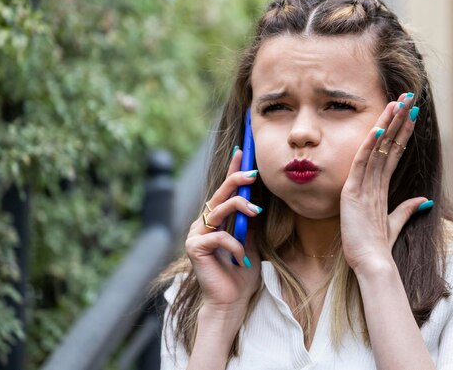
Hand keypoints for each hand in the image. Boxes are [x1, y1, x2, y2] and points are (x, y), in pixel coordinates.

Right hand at [185, 149, 261, 313]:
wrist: (231, 302)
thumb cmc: (241, 273)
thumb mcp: (251, 241)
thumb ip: (249, 222)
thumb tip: (258, 200)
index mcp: (215, 220)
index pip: (224, 190)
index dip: (232, 170)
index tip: (242, 151)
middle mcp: (203, 224)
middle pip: (219, 194)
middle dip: (236, 179)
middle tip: (254, 173)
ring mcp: (196, 235)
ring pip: (218, 210)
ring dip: (239, 207)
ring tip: (255, 213)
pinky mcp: (194, 248)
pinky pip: (219, 236)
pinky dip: (234, 245)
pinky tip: (241, 258)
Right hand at [340, 93, 431, 275]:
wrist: (370, 261)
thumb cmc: (378, 244)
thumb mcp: (397, 223)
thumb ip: (407, 209)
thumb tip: (425, 199)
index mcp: (378, 187)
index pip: (392, 153)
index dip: (402, 132)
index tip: (412, 114)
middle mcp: (368, 181)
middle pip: (384, 144)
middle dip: (396, 120)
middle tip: (405, 97)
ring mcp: (359, 185)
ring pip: (374, 148)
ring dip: (386, 125)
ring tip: (396, 103)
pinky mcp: (351, 192)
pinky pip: (362, 164)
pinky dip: (369, 145)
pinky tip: (377, 128)